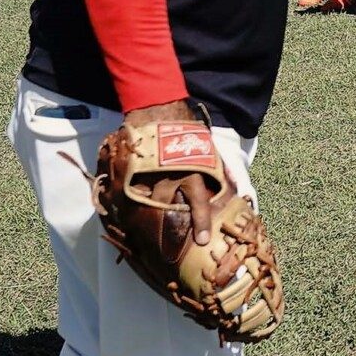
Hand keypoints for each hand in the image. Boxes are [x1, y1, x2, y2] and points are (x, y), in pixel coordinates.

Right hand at [123, 99, 227, 245]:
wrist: (159, 108)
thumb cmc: (187, 129)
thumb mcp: (208, 149)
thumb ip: (217, 169)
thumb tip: (231, 186)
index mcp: (192, 173)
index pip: (198, 203)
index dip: (201, 223)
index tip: (202, 240)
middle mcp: (169, 178)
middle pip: (168, 209)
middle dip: (168, 229)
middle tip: (168, 248)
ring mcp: (148, 176)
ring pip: (147, 204)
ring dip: (147, 219)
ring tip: (145, 236)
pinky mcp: (132, 171)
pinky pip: (128, 193)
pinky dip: (127, 204)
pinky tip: (124, 215)